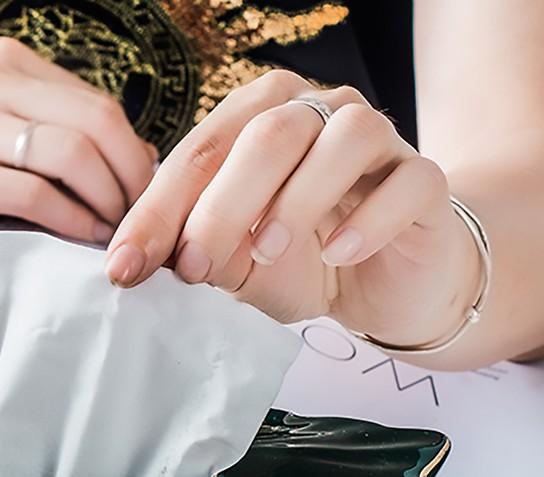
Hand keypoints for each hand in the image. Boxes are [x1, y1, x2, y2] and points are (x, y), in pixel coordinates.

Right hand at [0, 37, 155, 242]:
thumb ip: (43, 128)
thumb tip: (126, 163)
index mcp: (8, 64)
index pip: (99, 106)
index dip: (134, 157)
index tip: (141, 200)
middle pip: (98, 125)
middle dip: (132, 181)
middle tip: (138, 224)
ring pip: (73, 156)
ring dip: (108, 202)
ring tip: (115, 236)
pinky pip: (35, 195)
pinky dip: (71, 220)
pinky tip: (81, 240)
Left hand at [105, 70, 480, 347]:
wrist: (384, 289)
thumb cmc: (302, 265)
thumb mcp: (234, 265)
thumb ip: (194, 252)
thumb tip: (135, 263)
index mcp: (258, 123)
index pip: (199, 154)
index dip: (157, 211)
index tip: (125, 268)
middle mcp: (317, 114)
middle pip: (267, 134)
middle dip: (220, 204)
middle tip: (194, 267)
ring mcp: (377, 140)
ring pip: (339, 139)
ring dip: (295, 200)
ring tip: (267, 252)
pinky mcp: (424, 179)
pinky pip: (404, 182)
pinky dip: (369, 218)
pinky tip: (339, 253)